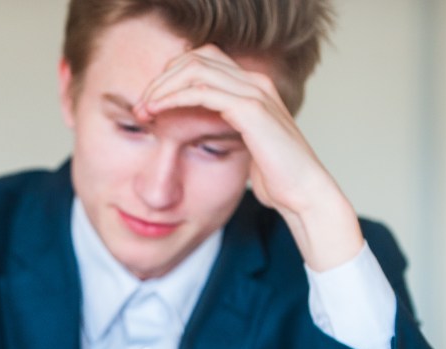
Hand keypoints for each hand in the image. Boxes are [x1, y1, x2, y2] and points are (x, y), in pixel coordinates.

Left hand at [134, 46, 363, 270]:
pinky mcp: (251, 110)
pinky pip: (202, 92)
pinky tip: (157, 111)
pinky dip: (174, 98)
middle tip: (141, 104)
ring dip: (163, 87)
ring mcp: (255, 93)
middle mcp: (255, 82)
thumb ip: (225, 127)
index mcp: (254, 86)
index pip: (204, 60)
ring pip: (195, 70)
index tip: (151, 101)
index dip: (173, 75)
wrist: (304, 194)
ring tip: (143, 108)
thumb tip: (198, 127)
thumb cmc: (276, 176)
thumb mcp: (244, 144)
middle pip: (196, 58)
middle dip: (163, 78)